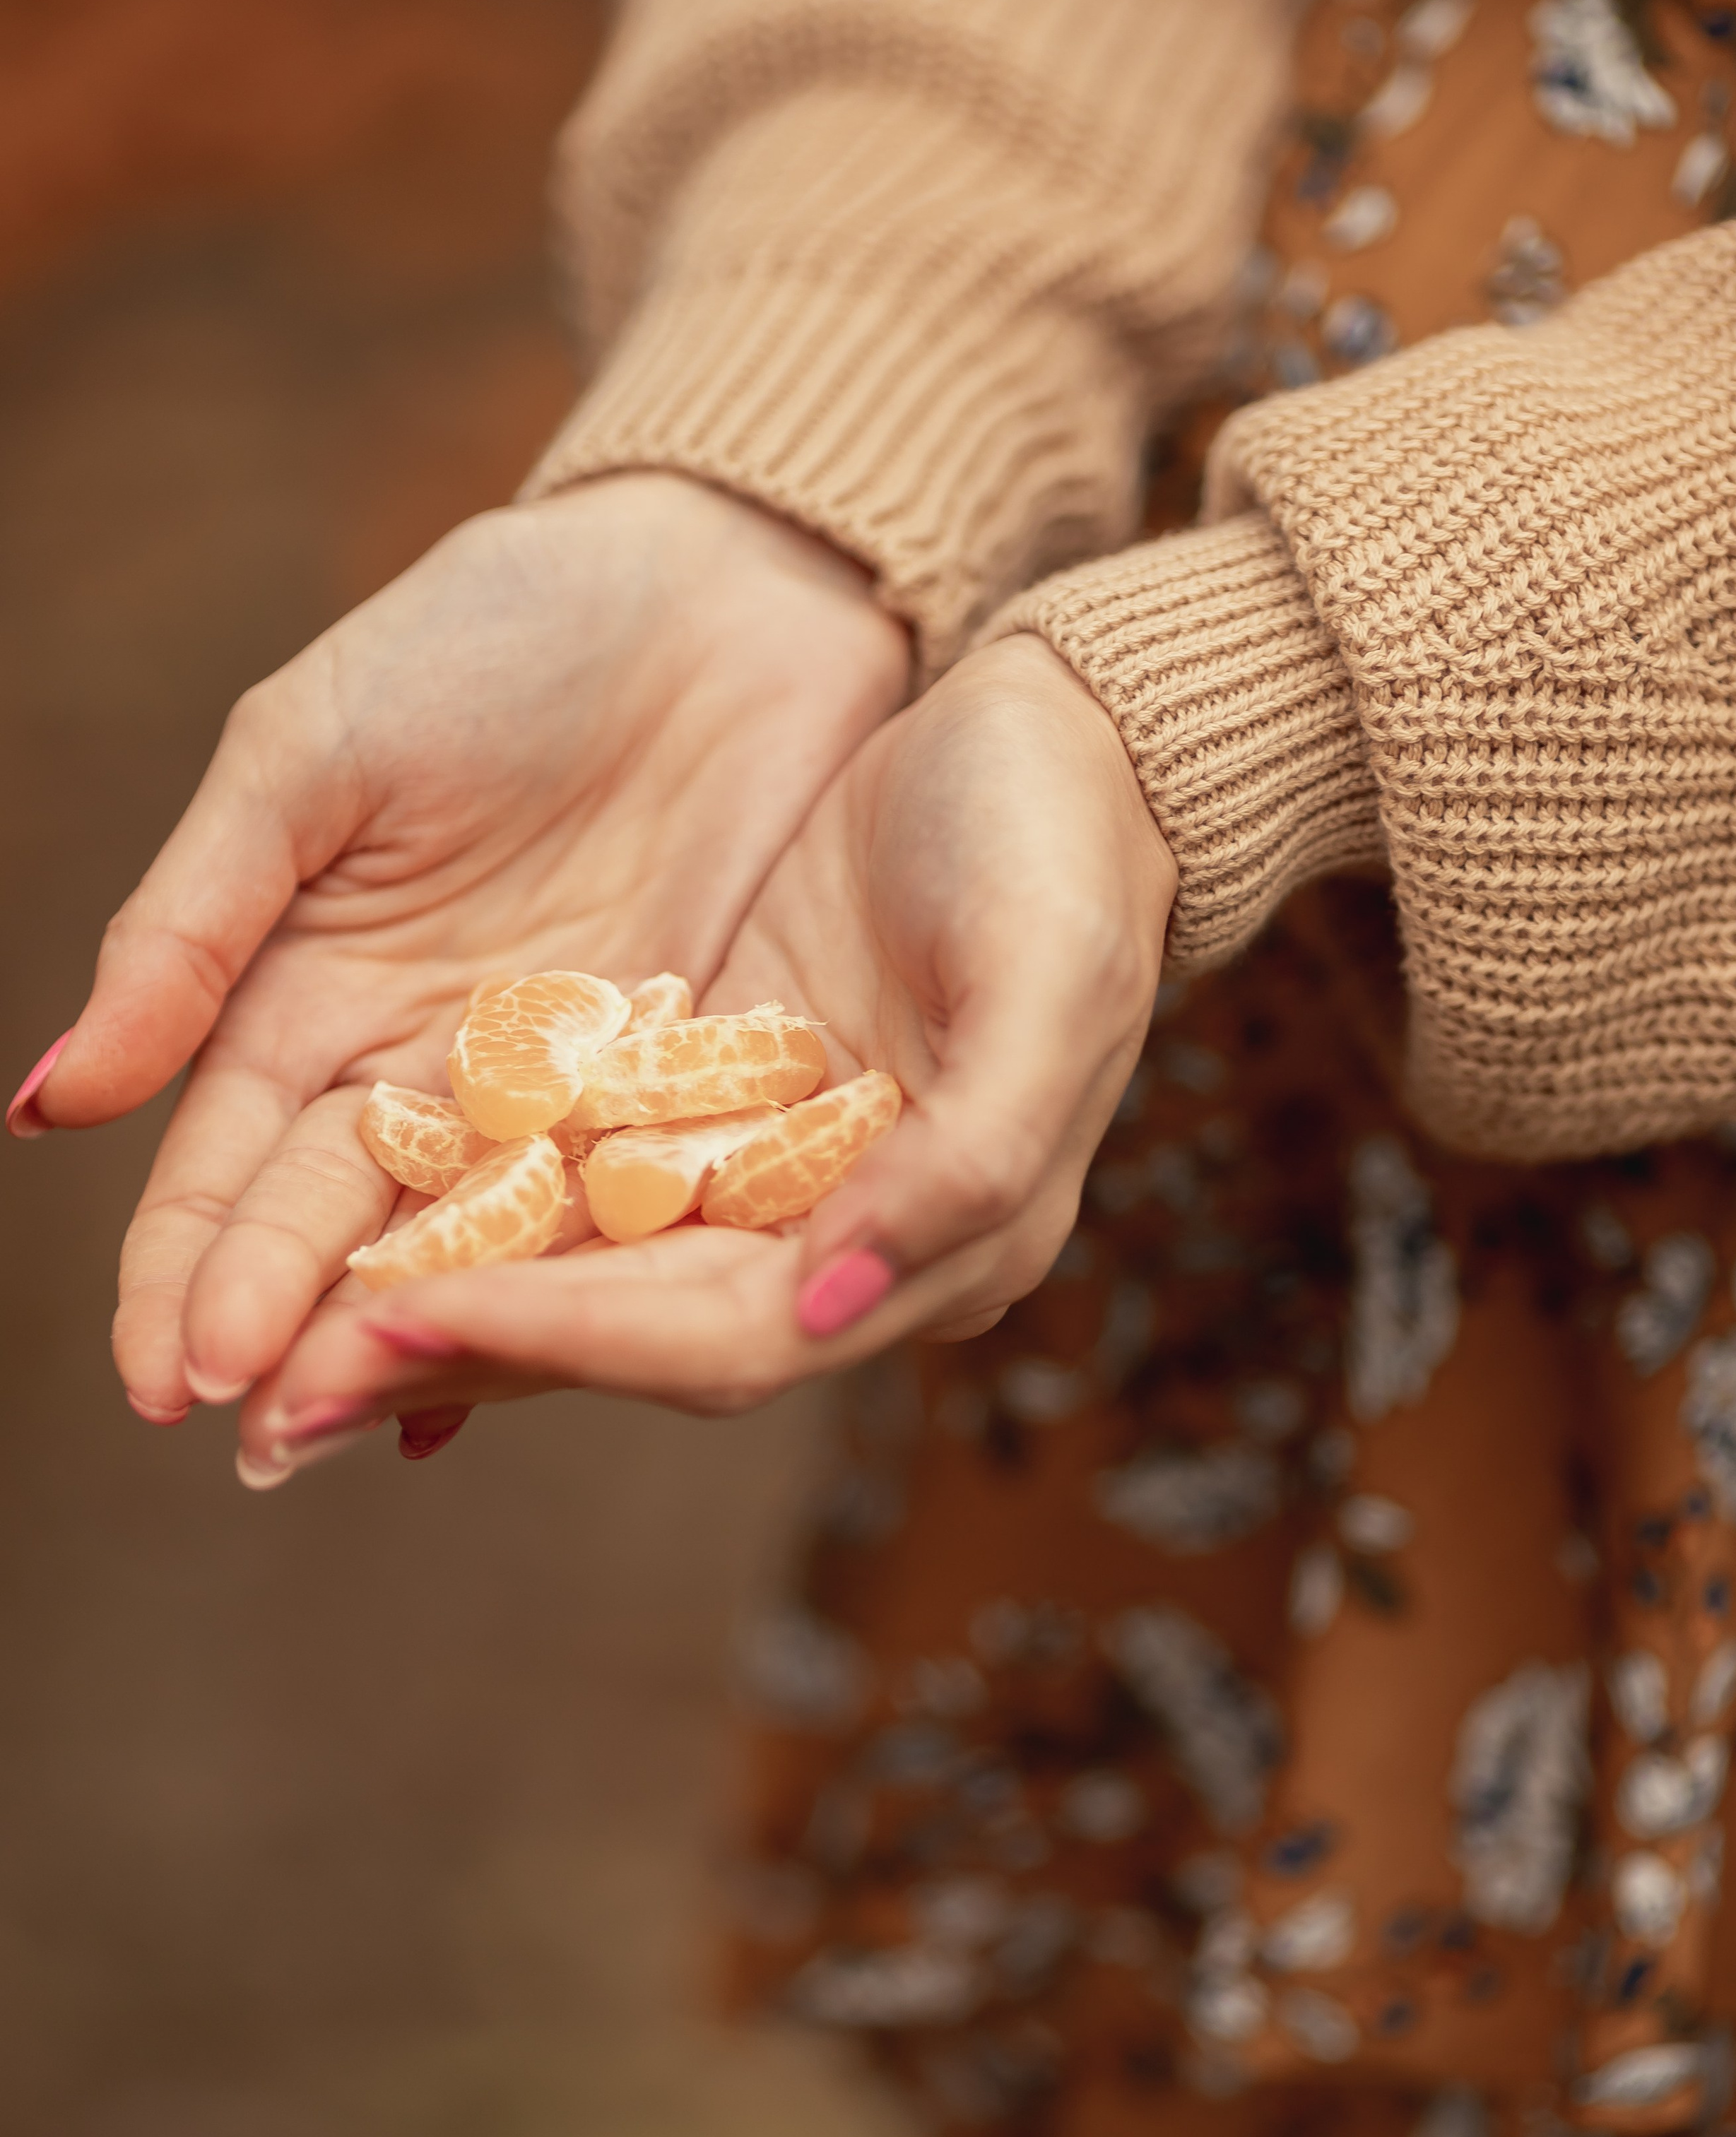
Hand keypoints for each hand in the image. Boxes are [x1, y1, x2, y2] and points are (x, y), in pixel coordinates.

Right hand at [10, 472, 908, 1421]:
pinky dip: (586, 1287)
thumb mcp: (308, 758)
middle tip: (259, 1443)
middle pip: (342, 1233)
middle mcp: (425, 1068)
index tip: (164, 1374)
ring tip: (369, 1439)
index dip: (191, 1271)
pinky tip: (552, 1371)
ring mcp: (557, 1087)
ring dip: (424, 1340)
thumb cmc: (495, 635)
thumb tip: (50, 1104)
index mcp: (310, 994)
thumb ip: (192, 928)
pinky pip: (624, 1206)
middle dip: (294, 1338)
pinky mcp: (683, 1080)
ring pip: (475, 1244)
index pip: (228, 1168)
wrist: (719, 582)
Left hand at [233, 634, 1175, 1470]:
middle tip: (271, 1403)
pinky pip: (561, 1177)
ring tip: (269, 1349)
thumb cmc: (1065, 850)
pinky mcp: (698, 1092)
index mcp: (927, 1245)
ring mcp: (755, 1171)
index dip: (563, 1341)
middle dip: (455, 1362)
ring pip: (572, 1273)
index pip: (720, 1337)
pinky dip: (459, 1214)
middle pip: (619, 1335)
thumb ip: (963, 1161)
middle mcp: (827, 1240)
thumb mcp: (1046, 986)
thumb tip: (823, 1300)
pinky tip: (344, 1230)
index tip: (402, 1322)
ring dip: (431, 1313)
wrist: (1060, 732)